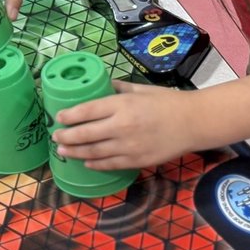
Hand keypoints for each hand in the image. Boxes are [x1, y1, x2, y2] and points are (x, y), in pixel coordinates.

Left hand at [52, 81, 203, 170]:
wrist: (194, 123)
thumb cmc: (166, 102)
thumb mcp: (139, 89)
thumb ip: (117, 88)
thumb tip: (99, 85)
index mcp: (122, 105)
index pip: (87, 111)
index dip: (69, 116)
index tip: (58, 117)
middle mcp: (122, 126)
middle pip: (85, 134)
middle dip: (66, 137)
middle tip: (55, 137)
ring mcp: (129, 146)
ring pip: (94, 152)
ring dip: (76, 153)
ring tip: (63, 152)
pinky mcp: (138, 161)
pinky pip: (111, 164)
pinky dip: (95, 164)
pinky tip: (86, 162)